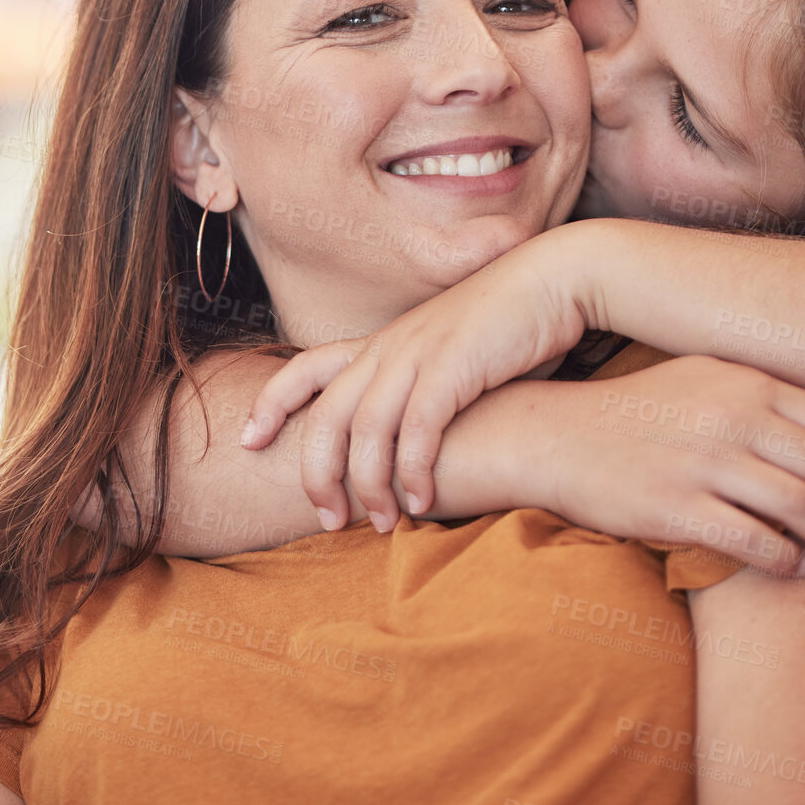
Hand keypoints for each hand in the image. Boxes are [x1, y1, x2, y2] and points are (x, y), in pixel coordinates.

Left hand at [241, 227, 592, 528]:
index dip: (270, 402)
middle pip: (326, 414)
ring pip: (366, 428)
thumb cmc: (507, 327)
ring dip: (369, 485)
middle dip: (316, 472)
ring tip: (381, 524)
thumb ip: (420, 389)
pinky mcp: (455, 366)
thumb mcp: (447, 354)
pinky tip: (422, 503)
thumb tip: (408, 440)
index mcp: (382, 342)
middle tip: (326, 518)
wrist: (556, 280)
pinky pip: (418, 428)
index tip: (248, 440)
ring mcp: (420, 354)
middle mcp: (390, 347)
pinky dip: (414, 471)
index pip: (305, 367)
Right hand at [515, 357, 804, 574]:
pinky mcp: (676, 507)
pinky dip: (789, 561)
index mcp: (745, 381)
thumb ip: (761, 396)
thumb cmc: (634, 412)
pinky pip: (755, 542)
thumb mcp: (701, 379)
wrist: (555, 438)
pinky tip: (797, 570)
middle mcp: (731, 417)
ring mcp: (704, 462)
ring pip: (803, 508)